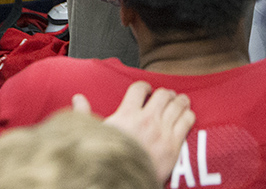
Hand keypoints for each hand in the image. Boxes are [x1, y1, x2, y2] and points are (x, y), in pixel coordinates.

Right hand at [73, 81, 194, 183]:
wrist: (124, 182)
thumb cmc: (108, 160)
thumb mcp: (94, 135)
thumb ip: (84, 114)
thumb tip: (77, 97)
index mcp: (126, 114)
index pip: (139, 89)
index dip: (144, 87)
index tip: (146, 90)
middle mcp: (146, 120)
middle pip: (162, 94)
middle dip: (165, 93)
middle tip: (166, 96)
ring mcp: (162, 132)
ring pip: (178, 105)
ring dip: (179, 100)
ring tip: (179, 100)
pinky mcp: (174, 145)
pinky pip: (187, 121)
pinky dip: (188, 115)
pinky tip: (186, 115)